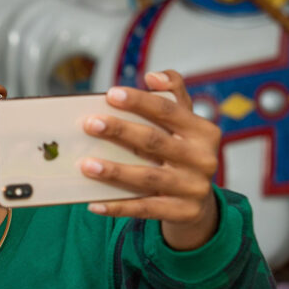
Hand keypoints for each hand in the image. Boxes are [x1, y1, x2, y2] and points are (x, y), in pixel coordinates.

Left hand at [80, 70, 220, 250]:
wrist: (198, 202)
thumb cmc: (183, 153)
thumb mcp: (185, 123)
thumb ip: (172, 95)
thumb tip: (153, 76)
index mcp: (203, 131)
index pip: (168, 110)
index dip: (139, 101)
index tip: (111, 94)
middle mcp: (202, 159)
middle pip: (154, 141)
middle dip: (120, 131)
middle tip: (89, 124)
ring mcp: (193, 188)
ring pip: (147, 177)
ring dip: (114, 171)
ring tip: (86, 165)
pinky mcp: (182, 212)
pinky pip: (144, 209)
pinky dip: (117, 206)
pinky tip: (93, 203)